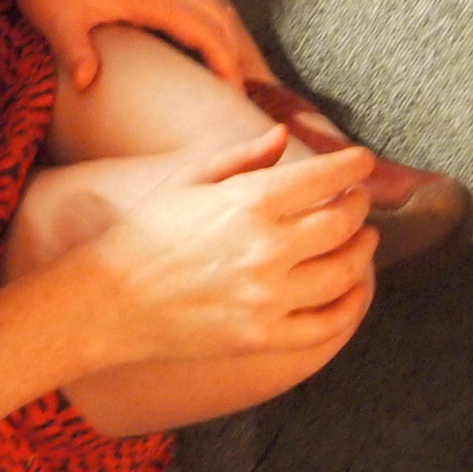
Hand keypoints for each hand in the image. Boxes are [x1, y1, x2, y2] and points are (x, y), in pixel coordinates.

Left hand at [1, 0, 262, 89]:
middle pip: (219, 14)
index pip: (205, 31)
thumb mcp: (58, 24)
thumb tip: (88, 84)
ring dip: (224, 28)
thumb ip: (77, 55)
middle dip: (234, 50)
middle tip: (237, 87)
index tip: (234, 92)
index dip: (225, 63)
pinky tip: (200, 27)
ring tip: (227, 62)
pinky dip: (209, 9)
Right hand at [83, 126, 376, 365]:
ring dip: (361, 252)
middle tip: (359, 200)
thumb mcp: (190, 180)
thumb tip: (284, 136)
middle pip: (342, 223)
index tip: (362, 162)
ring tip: (363, 240)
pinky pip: (327, 324)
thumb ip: (243, 157)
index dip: (353, 167)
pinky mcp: (262, 336)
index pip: (326, 178)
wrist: (109, 301)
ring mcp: (267, 297)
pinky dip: (350, 306)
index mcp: (249, 202)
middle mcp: (266, 249)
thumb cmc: (145, 234)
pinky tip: (354, 291)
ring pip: (344, 273)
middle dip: (358, 206)